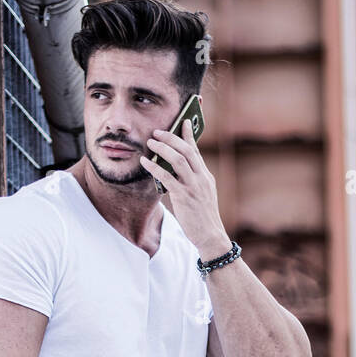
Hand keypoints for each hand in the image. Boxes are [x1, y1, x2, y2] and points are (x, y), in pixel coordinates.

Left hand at [140, 119, 230, 258]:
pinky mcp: (184, 196)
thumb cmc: (203, 218)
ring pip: (178, 159)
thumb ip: (193, 181)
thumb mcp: (202, 195)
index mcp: (205, 176)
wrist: (210, 236)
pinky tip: (145, 162)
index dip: (189, 134)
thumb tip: (176, 172)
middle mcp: (201, 177)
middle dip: (171, 138)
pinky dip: (155, 167)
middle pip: (186, 150)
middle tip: (157, 132)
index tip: (183, 121)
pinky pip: (167, 177)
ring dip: (163, 148)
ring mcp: (193, 186)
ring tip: (151, 142)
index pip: (196, 150)